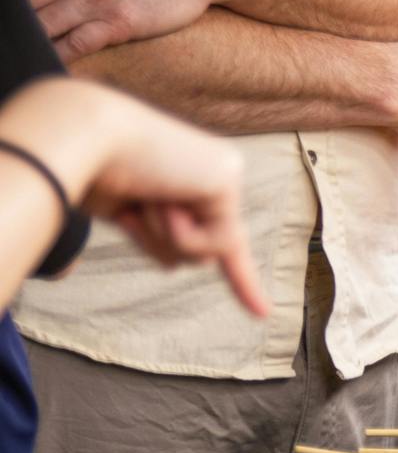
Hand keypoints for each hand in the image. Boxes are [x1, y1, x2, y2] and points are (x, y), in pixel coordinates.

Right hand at [60, 82, 264, 312]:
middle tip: (137, 205)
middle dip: (164, 247)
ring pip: (207, 254)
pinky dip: (181, 231)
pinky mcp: (228, 177)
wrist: (79, 139)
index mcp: (184, 183)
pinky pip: (215, 241)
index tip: (262, 313)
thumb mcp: (125, 218)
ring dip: (167, 237)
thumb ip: (155, 239)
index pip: (216, 239)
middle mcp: (208, 175)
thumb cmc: (87, 174)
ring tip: (145, 195)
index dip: (242, 280)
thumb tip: (175, 266)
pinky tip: (162, 197)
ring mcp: (222, 173)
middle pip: (202, 255)